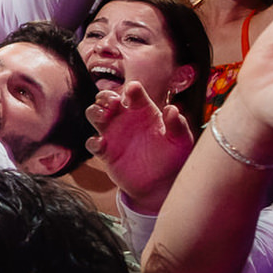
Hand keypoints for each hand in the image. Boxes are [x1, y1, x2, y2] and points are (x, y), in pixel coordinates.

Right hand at [86, 83, 195, 210]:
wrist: (161, 184)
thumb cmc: (173, 157)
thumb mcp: (180, 141)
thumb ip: (177, 125)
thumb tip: (172, 109)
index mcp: (144, 111)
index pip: (134, 93)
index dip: (132, 88)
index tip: (133, 89)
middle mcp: (125, 119)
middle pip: (106, 98)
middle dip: (105, 96)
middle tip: (113, 103)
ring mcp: (113, 134)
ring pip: (94, 114)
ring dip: (95, 111)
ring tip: (104, 117)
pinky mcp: (105, 152)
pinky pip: (91, 143)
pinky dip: (93, 141)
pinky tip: (102, 144)